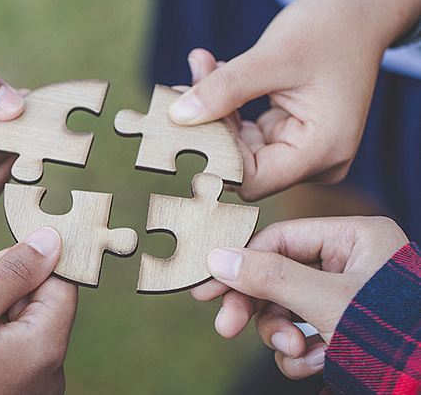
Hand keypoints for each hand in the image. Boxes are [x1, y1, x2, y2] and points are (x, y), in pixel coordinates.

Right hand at [0, 227, 77, 394]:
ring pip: (17, 322)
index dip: (29, 263)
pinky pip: (6, 347)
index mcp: (45, 348)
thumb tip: (51, 240)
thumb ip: (11, 272)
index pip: (61, 284)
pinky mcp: (12, 390)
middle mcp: (48, 370)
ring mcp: (30, 384)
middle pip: (37, 302)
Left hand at [168, 0, 420, 200]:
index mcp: (322, 150)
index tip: (181, 122)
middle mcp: (316, 160)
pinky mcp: (289, 134)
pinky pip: (245, 131)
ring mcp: (302, 148)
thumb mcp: (272, 56)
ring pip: (239, 146)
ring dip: (214, 109)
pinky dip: (227, 104)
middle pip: (242, 163)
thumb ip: (224, 89)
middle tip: (182, 85)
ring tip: (201, 66)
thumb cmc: (329, 27)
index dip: (213, 156)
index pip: (252, 180)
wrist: (362, 9)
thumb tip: (177, 117)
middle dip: (209, 125)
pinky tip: (214, 70)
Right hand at [192, 216, 409, 378]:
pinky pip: (302, 332)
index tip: (208, 286)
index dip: (240, 262)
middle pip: (278, 275)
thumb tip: (218, 258)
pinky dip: (301, 353)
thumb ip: (270, 277)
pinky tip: (317, 363)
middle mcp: (349, 262)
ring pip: (286, 307)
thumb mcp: (325, 303)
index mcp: (354, 238)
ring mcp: (345, 296)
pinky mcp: (343, 326)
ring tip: (296, 353)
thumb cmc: (393, 335)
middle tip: (226, 327)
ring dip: (282, 335)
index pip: (279, 239)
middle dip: (259, 308)